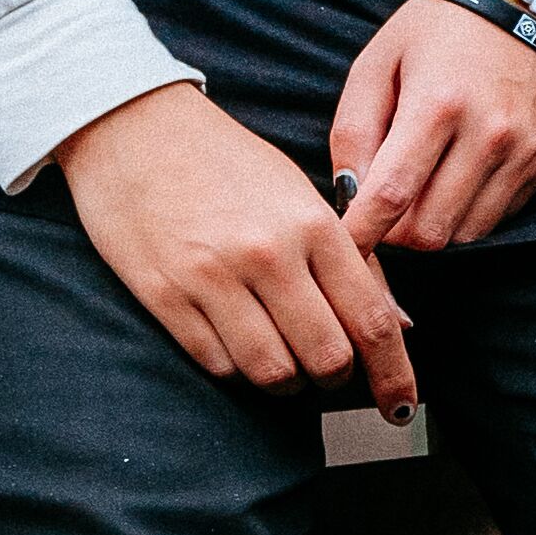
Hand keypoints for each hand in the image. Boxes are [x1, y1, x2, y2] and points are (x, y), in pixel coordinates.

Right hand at [54, 83, 418, 416]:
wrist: (133, 128)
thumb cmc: (225, 162)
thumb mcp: (300, 196)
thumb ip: (349, 260)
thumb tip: (399, 325)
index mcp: (313, 224)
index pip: (373, 319)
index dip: (395, 375)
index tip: (402, 406)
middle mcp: (268, 254)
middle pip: (327, 358)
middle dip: (336, 378)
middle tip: (328, 371)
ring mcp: (213, 278)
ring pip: (273, 372)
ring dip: (285, 382)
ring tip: (281, 360)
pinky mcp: (165, 297)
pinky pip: (219, 365)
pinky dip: (236, 369)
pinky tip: (236, 344)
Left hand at [331, 0, 535, 256]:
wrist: (519, 6)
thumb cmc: (434, 33)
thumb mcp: (377, 63)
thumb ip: (353, 131)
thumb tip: (349, 197)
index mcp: (437, 104)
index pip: (391, 196)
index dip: (360, 233)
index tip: (343, 246)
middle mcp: (487, 134)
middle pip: (429, 230)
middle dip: (395, 234)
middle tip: (381, 210)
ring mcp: (520, 152)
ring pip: (463, 234)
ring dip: (432, 226)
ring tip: (418, 192)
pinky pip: (494, 219)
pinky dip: (465, 214)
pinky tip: (454, 180)